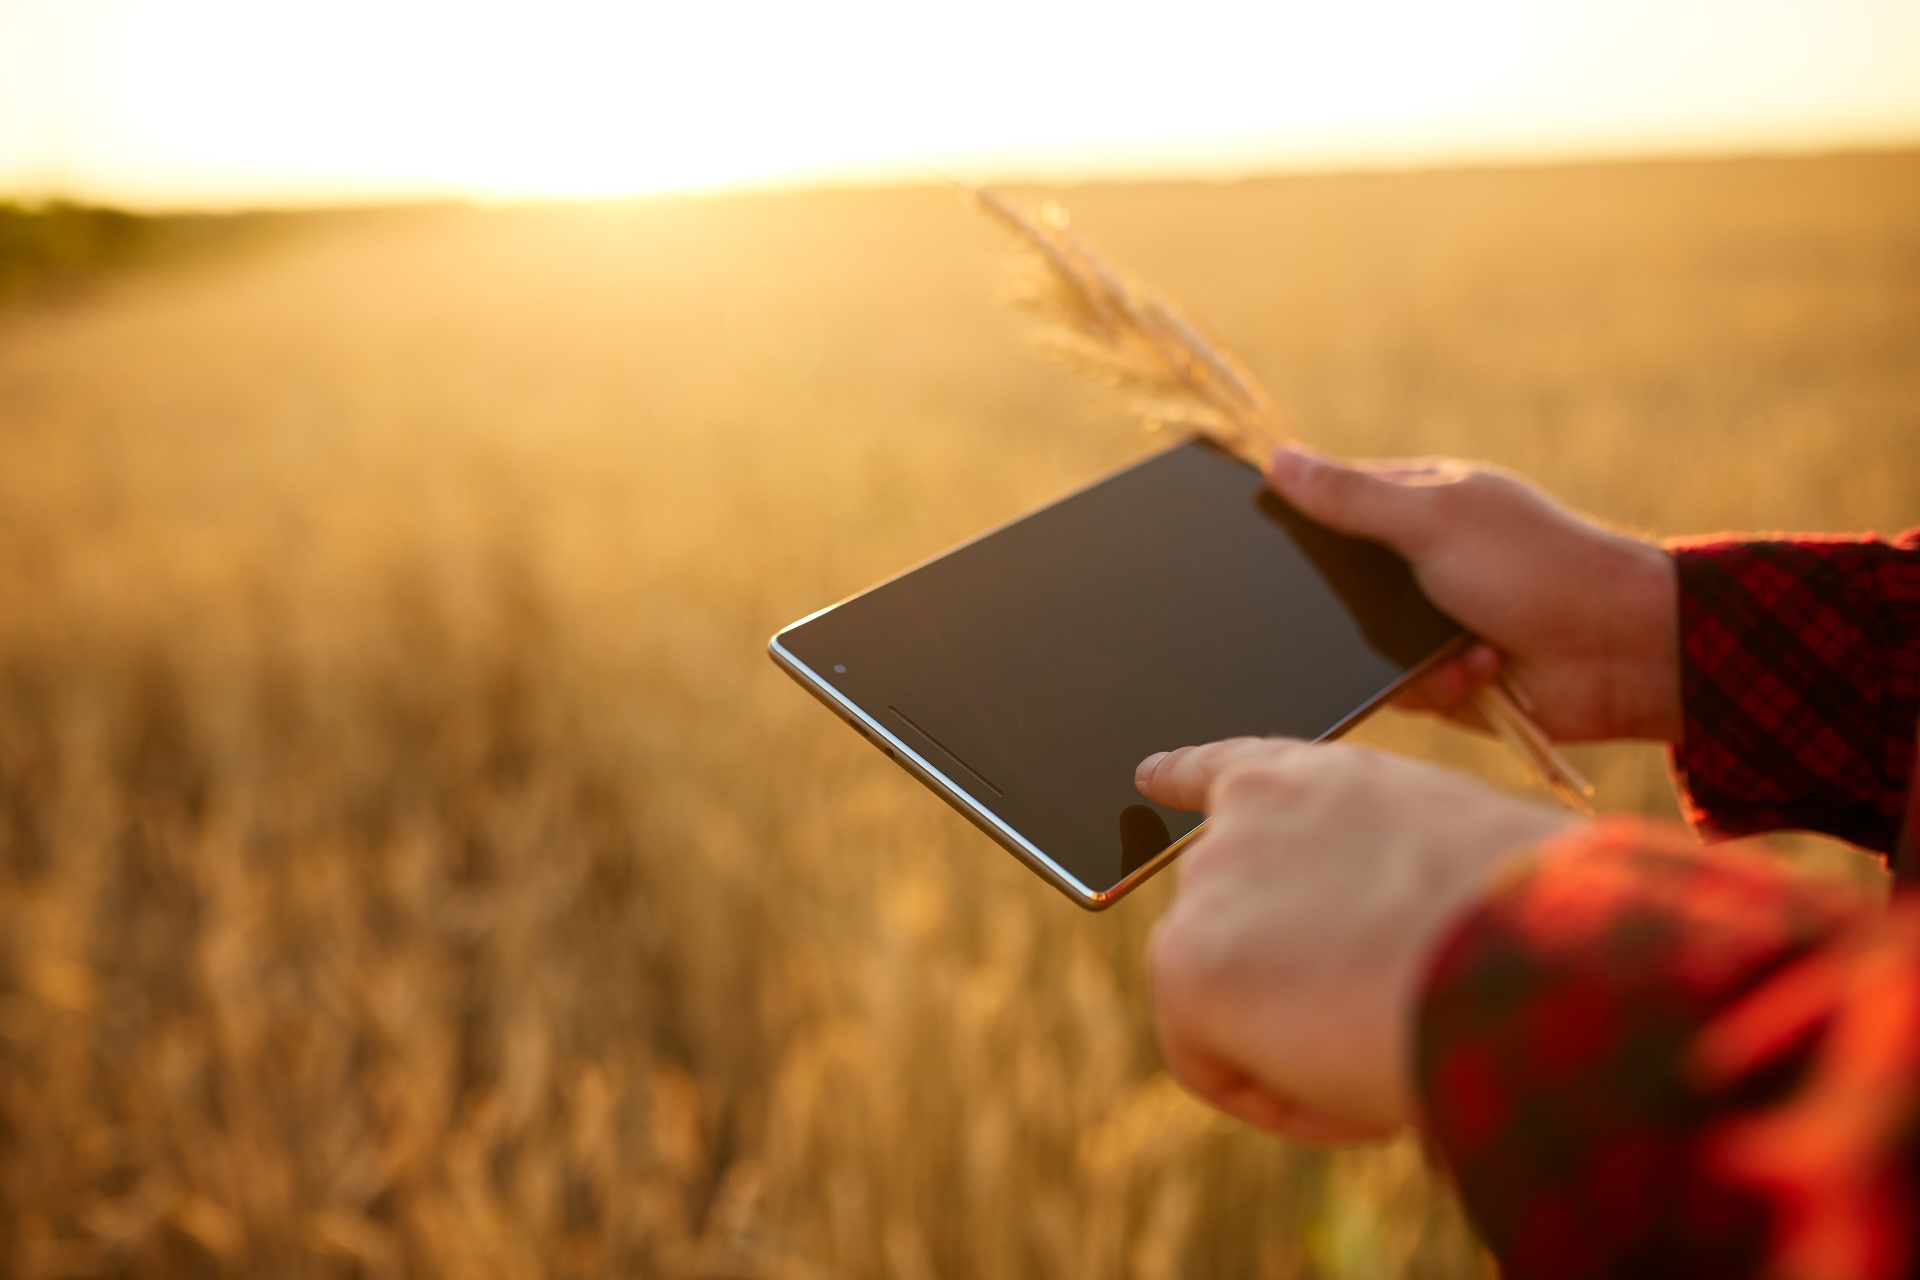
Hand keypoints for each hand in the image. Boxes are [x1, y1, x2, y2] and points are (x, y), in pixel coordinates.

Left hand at [1138, 738, 1576, 1139]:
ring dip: (1297, 1042)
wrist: (1525, 949)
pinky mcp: (1184, 961)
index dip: (1182, 778)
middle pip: (1230, 918)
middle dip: (1288, 978)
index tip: (1147, 775)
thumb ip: (1384, 877)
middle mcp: (1244, 815)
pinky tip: (1356, 1089)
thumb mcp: (1457, 864)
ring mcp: (1206, 883)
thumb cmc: (1536, 918)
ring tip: (1396, 1047)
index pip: (1228, 769)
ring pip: (1228, 1000)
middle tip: (1379, 1019)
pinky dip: (1279, 1098)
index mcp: (1318, 777)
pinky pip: (1209, 1061)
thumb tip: (1376, 940)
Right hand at [1268, 446, 1681, 743]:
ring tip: (1456, 649)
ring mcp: (1433, 621)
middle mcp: (1421, 560)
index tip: (1262, 535)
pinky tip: (1478, 673)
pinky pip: (1398, 689)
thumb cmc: (1535, 569)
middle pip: (1339, 581)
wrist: (1621, 655)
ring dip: (1403, 655)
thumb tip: (1275, 458)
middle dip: (1344, 603)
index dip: (1300, 515)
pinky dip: (1436, 686)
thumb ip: (1353, 497)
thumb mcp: (1434, 521)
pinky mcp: (1445, 677)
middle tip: (1365, 607)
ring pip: (1359, 643)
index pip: (1334, 500)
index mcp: (1421, 505)